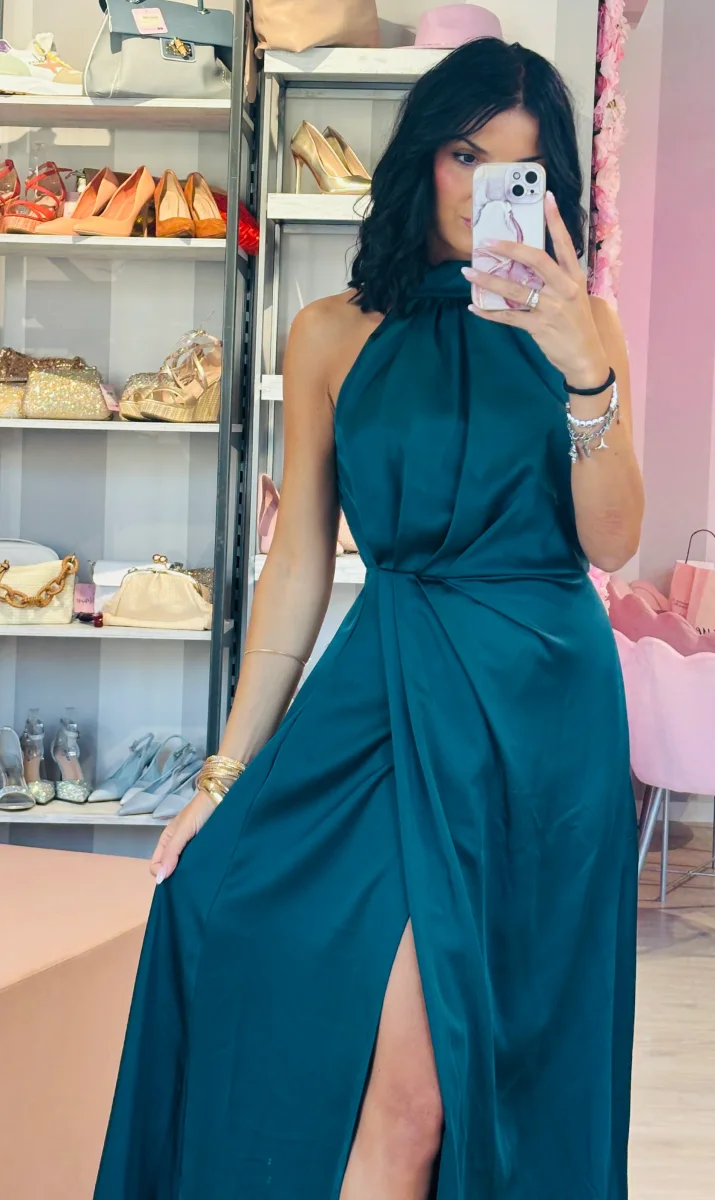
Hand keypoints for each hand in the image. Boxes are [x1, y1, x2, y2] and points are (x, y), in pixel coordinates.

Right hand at [150, 790, 215, 883]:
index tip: (173, 877)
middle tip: (187, 881)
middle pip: (169, 869)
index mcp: (166, 841)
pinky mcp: (204, 850)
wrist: (221, 799)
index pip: (156, 865)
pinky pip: (196, 864)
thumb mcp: (182, 831)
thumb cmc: (198, 812)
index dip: (161, 873)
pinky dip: (198, 869)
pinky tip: (205, 872)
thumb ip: (171, 852)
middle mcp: (177, 848)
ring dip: (188, 874)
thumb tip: (160, 878)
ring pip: (183, 869)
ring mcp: (190, 850)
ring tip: (198, 877)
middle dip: (174, 877)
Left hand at [462, 192, 609, 388]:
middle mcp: (564, 288)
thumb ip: (557, 279)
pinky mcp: (539, 326)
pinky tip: (473, 306)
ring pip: (514, 289)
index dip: (555, 220)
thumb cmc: (577, 325)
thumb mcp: (574, 296)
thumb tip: (528, 265)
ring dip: (487, 280)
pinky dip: (488, 312)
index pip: (565, 243)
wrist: (586, 358)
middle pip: (535, 259)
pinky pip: (508, 316)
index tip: (546, 197)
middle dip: (509, 248)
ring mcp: (551, 307)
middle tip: (486, 242)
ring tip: (468, 272)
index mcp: (574, 277)